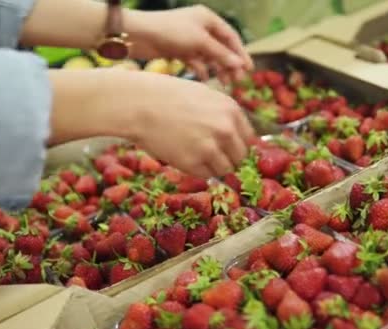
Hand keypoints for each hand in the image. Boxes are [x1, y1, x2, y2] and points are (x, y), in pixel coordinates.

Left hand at [125, 6, 253, 83]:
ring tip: (224, 83)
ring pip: (209, 56)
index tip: (249, 70)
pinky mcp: (178, 50)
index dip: (240, 53)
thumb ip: (220, 54)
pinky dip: (200, 70)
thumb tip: (240, 65)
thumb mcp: (199, 42)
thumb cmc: (170, 31)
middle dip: (229, 64)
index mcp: (208, 19)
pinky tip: (205, 79)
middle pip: (221, 48)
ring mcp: (189, 39)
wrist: (138, 35)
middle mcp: (200, 28)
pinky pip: (195, 61)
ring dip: (217, 68)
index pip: (231, 36)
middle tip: (237, 81)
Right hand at [127, 72, 255, 177]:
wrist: (139, 104)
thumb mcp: (203, 94)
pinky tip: (183, 157)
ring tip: (195, 155)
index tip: (226, 147)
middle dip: (228, 158)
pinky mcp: (193, 162)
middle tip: (210, 155)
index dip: (236, 144)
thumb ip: (221, 113)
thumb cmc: (166, 95)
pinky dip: (198, 171)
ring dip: (214, 166)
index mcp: (231, 109)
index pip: (248, 138)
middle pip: (240, 156)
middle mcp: (226, 129)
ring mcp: (211, 147)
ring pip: (226, 169)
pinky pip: (206, 175)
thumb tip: (234, 134)